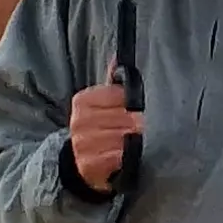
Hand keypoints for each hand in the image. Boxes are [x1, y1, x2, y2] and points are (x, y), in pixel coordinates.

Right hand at [67, 74, 142, 192]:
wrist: (81, 162)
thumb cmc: (99, 129)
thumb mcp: (103, 104)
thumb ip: (113, 83)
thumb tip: (118, 59)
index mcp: (82, 101)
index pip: (119, 95)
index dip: (133, 103)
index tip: (137, 110)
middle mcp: (79, 121)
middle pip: (124, 117)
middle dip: (138, 123)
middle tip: (143, 127)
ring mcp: (82, 143)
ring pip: (123, 137)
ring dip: (134, 141)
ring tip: (137, 142)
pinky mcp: (88, 164)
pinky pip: (117, 157)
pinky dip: (126, 157)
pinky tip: (127, 156)